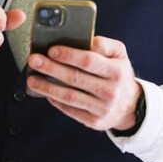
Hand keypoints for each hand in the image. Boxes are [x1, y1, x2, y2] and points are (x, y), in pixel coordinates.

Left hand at [26, 35, 141, 131]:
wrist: (130, 105)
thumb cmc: (118, 73)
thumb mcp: (119, 54)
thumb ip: (103, 44)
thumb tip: (80, 40)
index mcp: (117, 71)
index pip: (89, 61)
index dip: (69, 55)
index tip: (51, 49)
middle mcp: (111, 91)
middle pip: (75, 79)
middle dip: (52, 69)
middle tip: (34, 60)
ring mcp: (102, 109)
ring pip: (69, 97)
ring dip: (47, 87)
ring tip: (32, 79)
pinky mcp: (94, 121)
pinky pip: (70, 110)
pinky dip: (55, 100)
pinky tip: (44, 91)